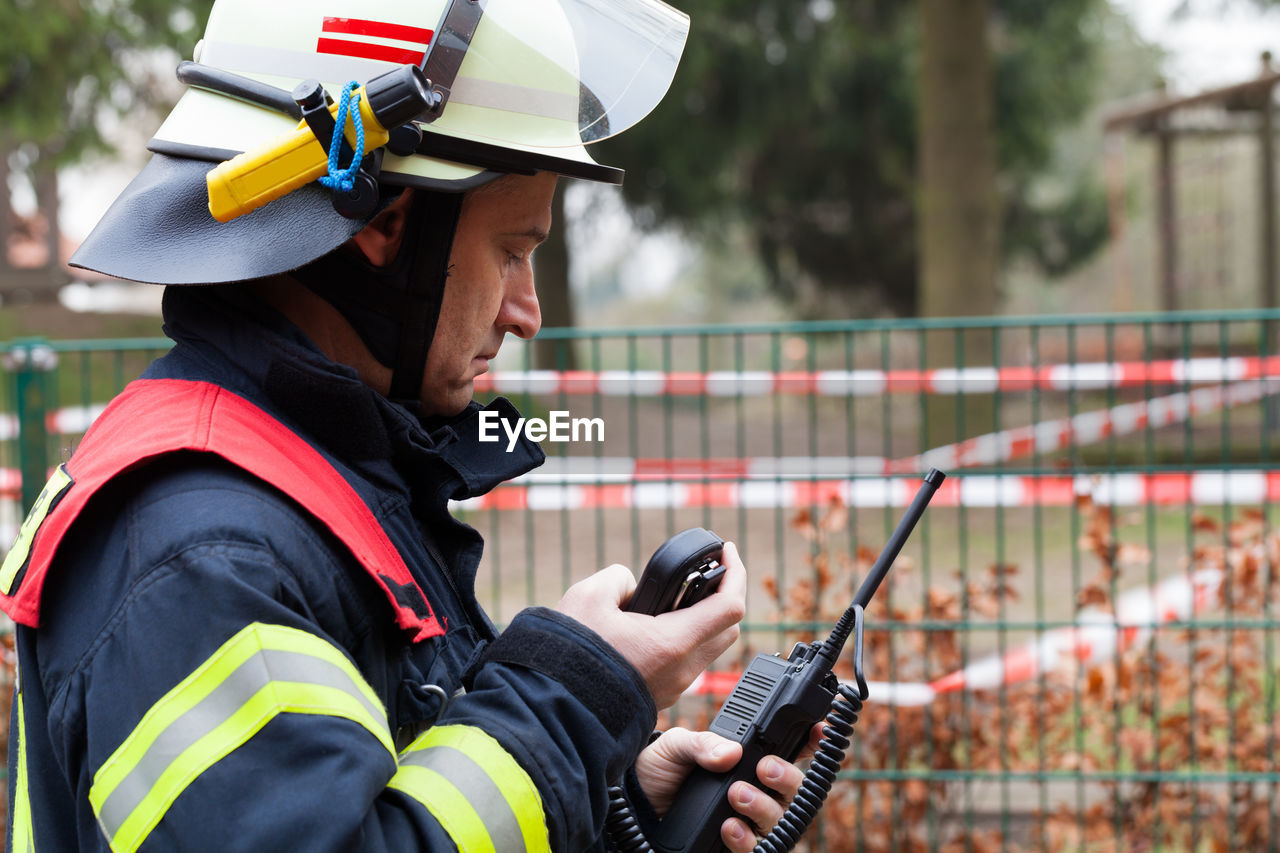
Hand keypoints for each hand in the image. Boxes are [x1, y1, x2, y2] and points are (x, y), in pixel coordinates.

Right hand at [555, 542, 746, 707]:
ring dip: (704, 620)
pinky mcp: (660, 697)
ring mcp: (673, 688)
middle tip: (707, 573)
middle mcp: (682, 670)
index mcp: (673, 644)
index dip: (735, 571)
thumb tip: (630, 586)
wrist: (553, 708)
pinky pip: (686, 664)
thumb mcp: (589, 596)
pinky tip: (657, 625)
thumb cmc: (569, 656)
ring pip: (708, 648)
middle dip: (724, 595)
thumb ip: (618, 578)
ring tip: (678, 598)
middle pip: (727, 628)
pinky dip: (684, 640)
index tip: (727, 551)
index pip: (730, 605)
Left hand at [633, 725, 824, 852]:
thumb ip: (702, 744)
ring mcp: (746, 820)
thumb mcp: (676, 746)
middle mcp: (754, 790)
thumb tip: (732, 752)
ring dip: (765, 808)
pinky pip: (756, 849)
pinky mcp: (732, 844)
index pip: (790, 751)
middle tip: (763, 770)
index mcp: (747, 759)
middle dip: (786, 779)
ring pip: (780, 820)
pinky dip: (747, 839)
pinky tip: (729, 827)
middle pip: (794, 789)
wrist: (634, 802)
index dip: (811, 741)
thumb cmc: (659, 769)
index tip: (816, 733)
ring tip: (736, 795)